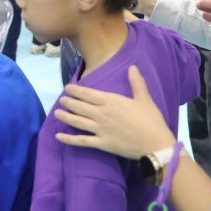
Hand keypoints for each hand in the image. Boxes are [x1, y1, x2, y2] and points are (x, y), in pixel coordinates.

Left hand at [54, 66, 174, 157]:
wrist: (154, 143)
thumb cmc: (151, 120)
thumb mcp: (144, 99)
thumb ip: (137, 83)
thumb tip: (133, 67)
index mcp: (111, 102)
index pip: (88, 94)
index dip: (76, 91)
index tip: (68, 88)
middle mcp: (101, 114)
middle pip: (80, 107)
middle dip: (69, 103)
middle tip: (61, 100)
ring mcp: (99, 130)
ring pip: (77, 122)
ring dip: (65, 117)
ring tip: (57, 114)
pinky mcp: (101, 144)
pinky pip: (81, 141)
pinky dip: (69, 140)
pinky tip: (59, 137)